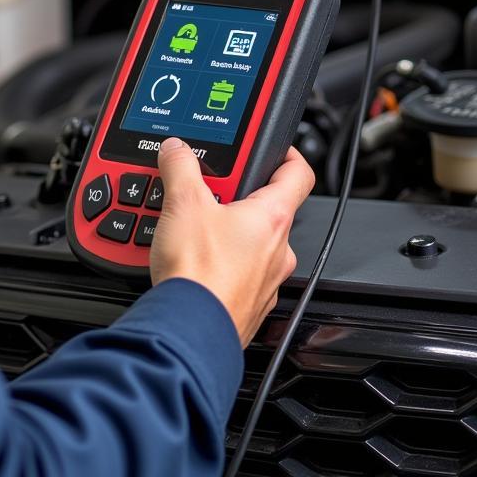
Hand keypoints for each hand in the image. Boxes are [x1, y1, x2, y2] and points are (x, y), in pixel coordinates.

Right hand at [148, 138, 314, 346]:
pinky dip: (217, 259)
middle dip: (234, 194)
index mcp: (273, 217)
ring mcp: (266, 280)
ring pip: (249, 242)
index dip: (288, 154)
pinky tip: (190, 258)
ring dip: (224, 229)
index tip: (274, 147)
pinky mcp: (247, 303)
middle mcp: (279, 249)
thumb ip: (181, 167)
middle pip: (264, 207)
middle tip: (205, 189)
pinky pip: (236, 270)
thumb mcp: (183, 203)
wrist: (190, 329)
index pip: (298, 174)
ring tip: (188, 224)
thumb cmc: (200, 272)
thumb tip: (178, 149)